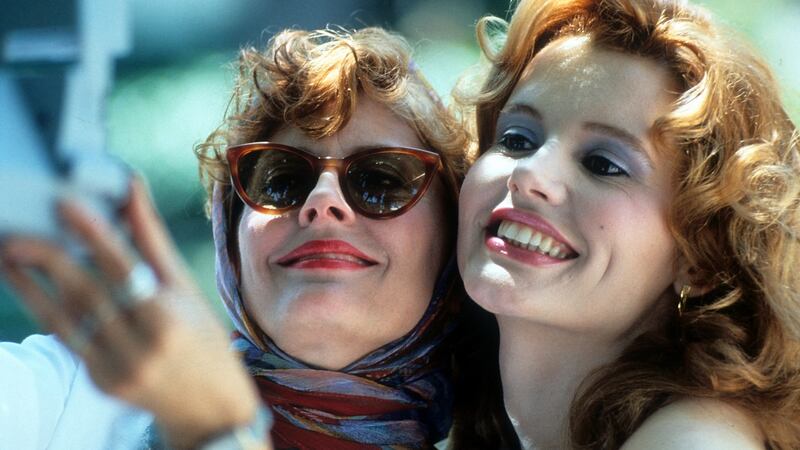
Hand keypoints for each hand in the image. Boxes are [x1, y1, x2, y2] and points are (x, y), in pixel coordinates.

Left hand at [0, 178, 265, 448]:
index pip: (125, 268)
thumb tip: (132, 187)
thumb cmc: (203, 337)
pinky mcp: (100, 382)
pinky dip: (46, 311)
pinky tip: (28, 288)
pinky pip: (68, 340)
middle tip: (16, 234)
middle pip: (87, 294)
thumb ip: (152, 240)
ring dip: (31, 287)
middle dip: (48, 261)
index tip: (66, 205)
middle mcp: (141, 346)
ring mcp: (116, 369)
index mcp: (168, 318)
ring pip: (66, 319)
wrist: (210, 404)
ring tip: (8, 256)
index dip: (95, 235)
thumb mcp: (186, 287)